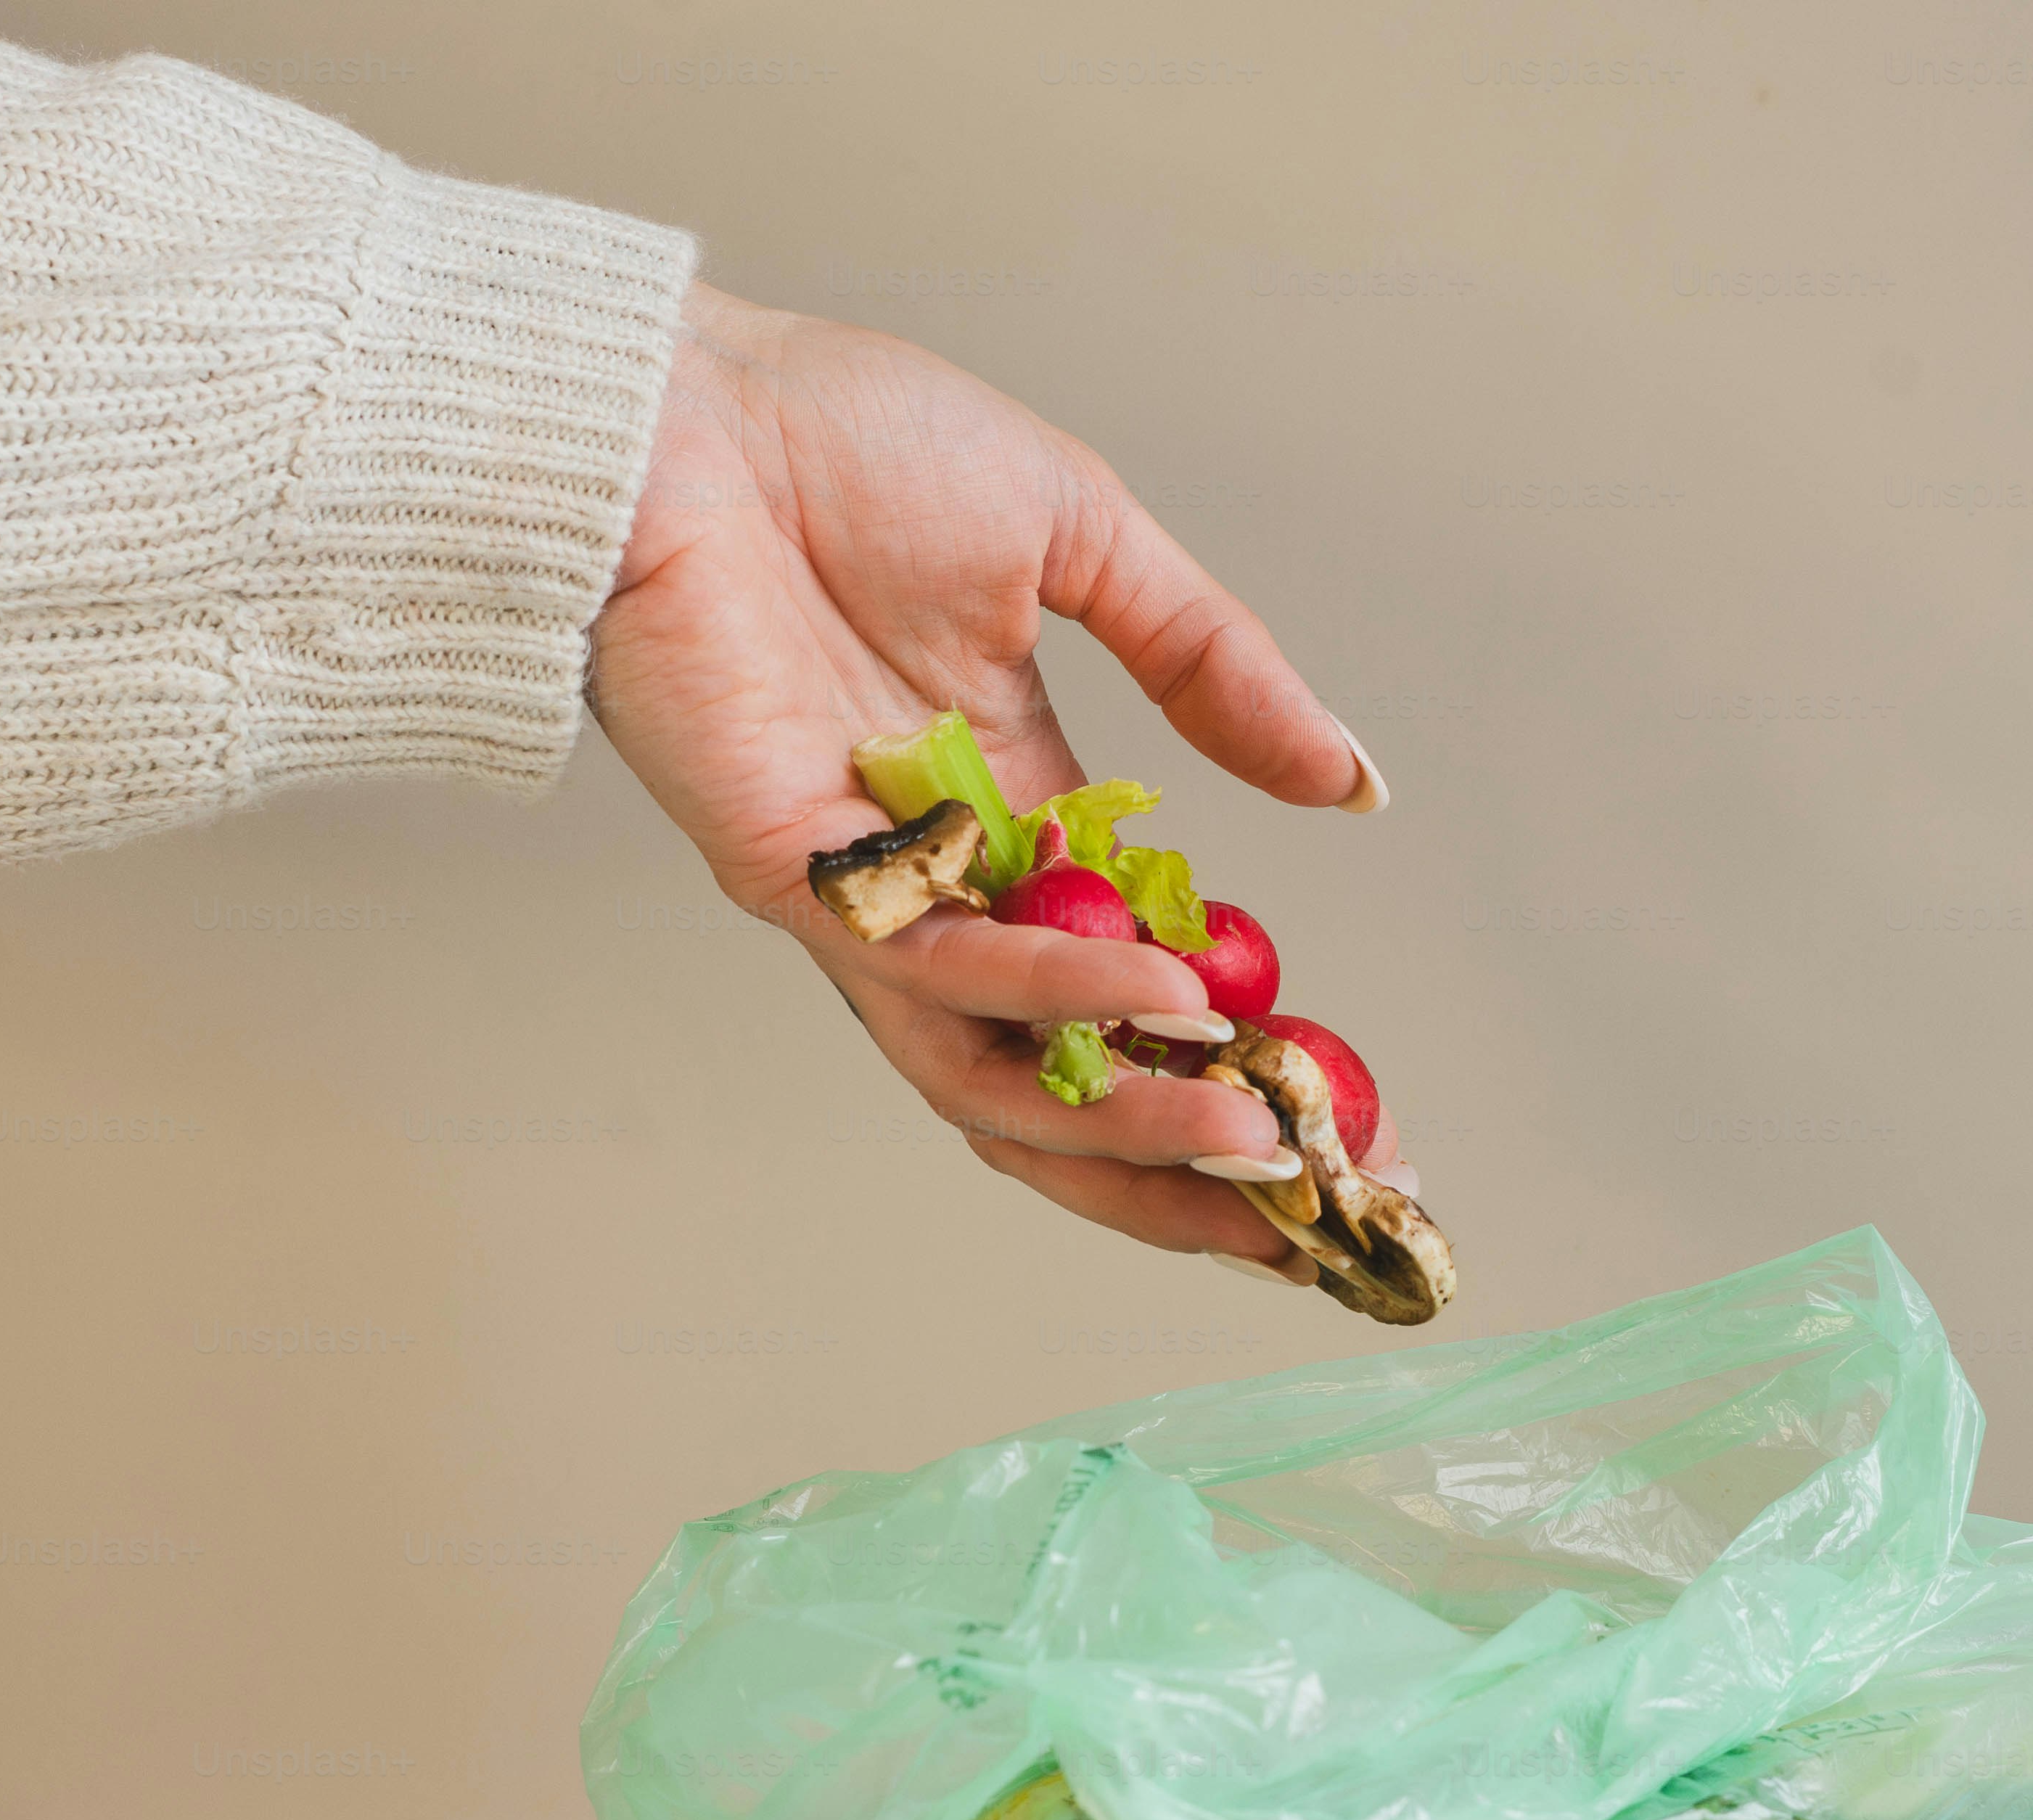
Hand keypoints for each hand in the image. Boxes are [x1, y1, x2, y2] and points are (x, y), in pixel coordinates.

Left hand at [590, 282, 1396, 1273]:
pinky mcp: (786, 876)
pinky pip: (927, 969)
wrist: (679, 415)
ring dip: (1131, 1117)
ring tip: (1249, 1136)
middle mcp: (940, 886)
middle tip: (1321, 1191)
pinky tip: (1149, 995)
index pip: (1137, 991)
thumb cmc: (842, 447)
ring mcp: (859, 898)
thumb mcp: (1083, 541)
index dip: (1239, 1065)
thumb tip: (1350, 782)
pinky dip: (1044, 993)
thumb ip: (1212, 667)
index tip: (1353, 1121)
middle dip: (1194, 1160)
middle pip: (1067, 1083)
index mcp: (1014, 816)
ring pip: (994, 1075)